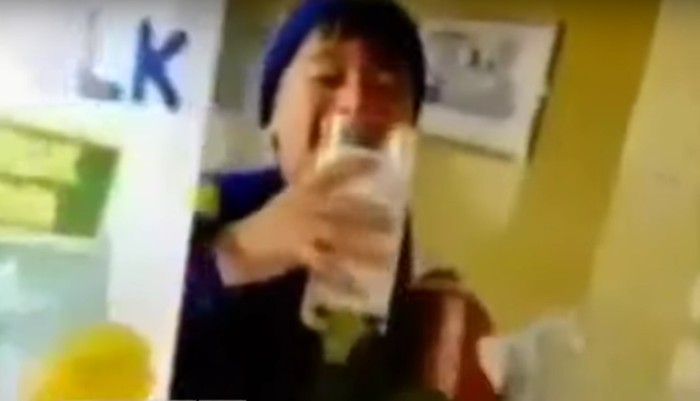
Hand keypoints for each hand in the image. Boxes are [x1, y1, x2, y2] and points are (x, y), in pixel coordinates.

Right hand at [215, 155, 397, 286]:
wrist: (231, 248)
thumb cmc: (258, 227)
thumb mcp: (283, 203)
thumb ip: (306, 195)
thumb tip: (331, 196)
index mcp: (301, 190)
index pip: (331, 173)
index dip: (355, 166)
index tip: (378, 163)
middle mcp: (306, 205)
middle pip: (345, 208)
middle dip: (371, 214)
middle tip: (395, 220)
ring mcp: (303, 228)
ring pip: (342, 236)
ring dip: (366, 246)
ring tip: (388, 253)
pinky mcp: (298, 252)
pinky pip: (328, 266)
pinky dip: (344, 280)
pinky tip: (361, 290)